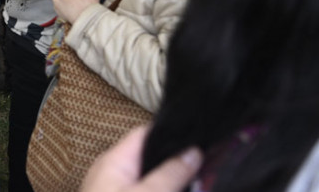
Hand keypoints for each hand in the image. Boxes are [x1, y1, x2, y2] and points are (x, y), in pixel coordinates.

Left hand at [82, 127, 200, 191]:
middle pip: (150, 157)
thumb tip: (194, 151)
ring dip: (171, 179)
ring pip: (149, 177)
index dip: (172, 132)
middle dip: (176, 161)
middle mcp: (112, 171)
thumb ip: (171, 173)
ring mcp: (113, 189)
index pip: (145, 133)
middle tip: (207, 164)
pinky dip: (160, 188)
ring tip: (201, 179)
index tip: (199, 135)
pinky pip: (143, 188)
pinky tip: (179, 190)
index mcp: (114, 160)